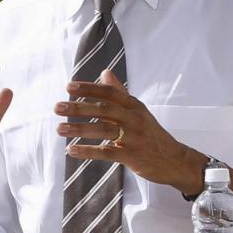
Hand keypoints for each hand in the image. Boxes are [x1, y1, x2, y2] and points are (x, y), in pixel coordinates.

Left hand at [55, 70, 204, 195]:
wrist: (175, 160)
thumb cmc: (151, 134)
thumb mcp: (138, 111)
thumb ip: (120, 93)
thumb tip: (104, 72)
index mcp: (134, 106)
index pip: (110, 92)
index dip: (89, 88)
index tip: (68, 87)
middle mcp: (134, 118)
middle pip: (103, 109)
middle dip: (79, 107)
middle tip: (57, 107)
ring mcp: (134, 137)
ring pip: (103, 130)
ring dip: (79, 129)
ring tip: (59, 129)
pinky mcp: (132, 156)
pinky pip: (107, 152)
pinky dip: (88, 151)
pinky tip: (71, 150)